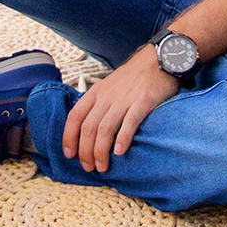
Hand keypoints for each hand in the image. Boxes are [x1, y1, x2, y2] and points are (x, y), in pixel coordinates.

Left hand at [61, 47, 177, 171]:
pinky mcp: (142, 102)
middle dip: (85, 151)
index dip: (69, 137)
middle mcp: (107, 96)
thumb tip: (88, 128)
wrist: (158, 59)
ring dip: (100, 151)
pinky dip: (123, 138)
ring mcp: (124, 99)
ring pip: (105, 128)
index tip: (69, 154)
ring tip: (102, 166)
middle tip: (89, 167)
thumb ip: (99, 103)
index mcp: (97, 92)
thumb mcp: (109, 85)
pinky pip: (129, 122)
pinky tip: (120, 152)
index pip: (75, 116)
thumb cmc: (134, 77)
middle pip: (88, 127)